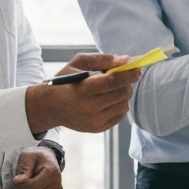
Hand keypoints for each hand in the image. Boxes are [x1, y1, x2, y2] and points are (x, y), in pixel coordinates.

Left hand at [13, 147, 63, 188]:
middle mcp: (58, 187)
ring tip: (26, 188)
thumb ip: (23, 169)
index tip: (16, 179)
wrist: (46, 161)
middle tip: (21, 183)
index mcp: (53, 173)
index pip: (34, 187)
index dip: (20, 185)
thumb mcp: (27, 157)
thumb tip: (18, 182)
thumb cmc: (35, 158)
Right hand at [25, 53, 140, 134]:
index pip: (113, 81)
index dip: (128, 75)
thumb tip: (125, 60)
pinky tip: (110, 99)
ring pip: (124, 105)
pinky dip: (120, 105)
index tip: (137, 69)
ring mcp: (95, 120)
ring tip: (114, 88)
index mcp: (83, 89)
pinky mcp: (99, 128)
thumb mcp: (77, 63)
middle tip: (123, 77)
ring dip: (124, 94)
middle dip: (127, 83)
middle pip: (121, 93)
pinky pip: (120, 116)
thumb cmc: (65, 81)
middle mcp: (90, 107)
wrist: (51, 107)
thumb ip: (101, 59)